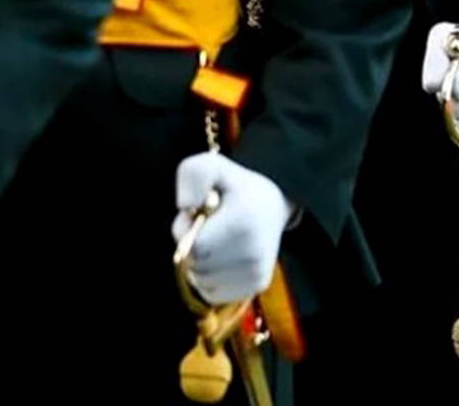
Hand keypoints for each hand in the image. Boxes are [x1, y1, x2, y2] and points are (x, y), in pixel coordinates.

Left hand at [172, 152, 291, 303]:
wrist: (273, 204)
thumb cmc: (235, 186)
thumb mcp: (211, 165)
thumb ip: (193, 175)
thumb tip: (186, 207)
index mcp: (242, 225)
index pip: (194, 249)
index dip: (185, 232)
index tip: (198, 215)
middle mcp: (254, 255)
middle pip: (196, 268)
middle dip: (191, 249)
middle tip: (206, 227)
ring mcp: (258, 273)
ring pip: (203, 283)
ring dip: (199, 264)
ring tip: (216, 240)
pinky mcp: (258, 286)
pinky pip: (214, 293)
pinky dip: (209, 279)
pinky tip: (221, 258)